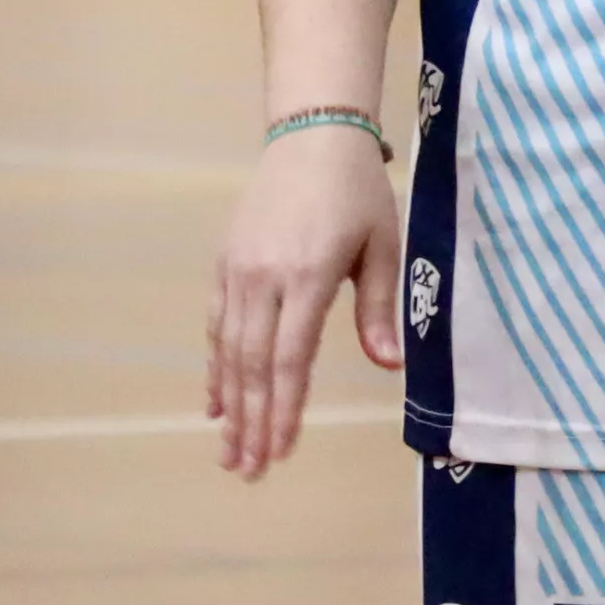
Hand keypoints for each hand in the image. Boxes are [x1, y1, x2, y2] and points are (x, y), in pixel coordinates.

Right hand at [206, 124, 403, 479]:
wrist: (312, 133)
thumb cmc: (358, 191)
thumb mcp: (382, 244)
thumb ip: (379, 307)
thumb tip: (389, 366)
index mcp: (309, 275)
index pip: (291, 358)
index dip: (284, 409)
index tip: (280, 452)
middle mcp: (265, 277)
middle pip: (253, 364)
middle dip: (251, 422)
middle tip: (248, 471)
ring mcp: (239, 270)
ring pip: (228, 349)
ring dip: (230, 404)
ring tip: (230, 452)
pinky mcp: (226, 262)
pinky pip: (216, 323)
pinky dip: (216, 365)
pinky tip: (216, 401)